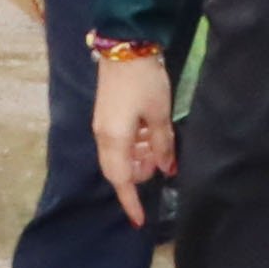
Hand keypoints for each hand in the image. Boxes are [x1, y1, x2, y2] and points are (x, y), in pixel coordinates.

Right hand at [91, 52, 176, 220]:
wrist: (125, 47)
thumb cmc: (144, 82)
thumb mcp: (160, 114)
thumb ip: (162, 144)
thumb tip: (164, 168)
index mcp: (114, 139)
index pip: (121, 180)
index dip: (131, 201)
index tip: (140, 220)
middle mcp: (104, 136)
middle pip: (118, 169)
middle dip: (139, 175)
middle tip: (161, 166)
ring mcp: (103, 125)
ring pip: (120, 155)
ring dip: (139, 158)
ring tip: (159, 148)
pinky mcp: (107, 115)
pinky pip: (119, 141)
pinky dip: (135, 145)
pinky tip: (151, 136)